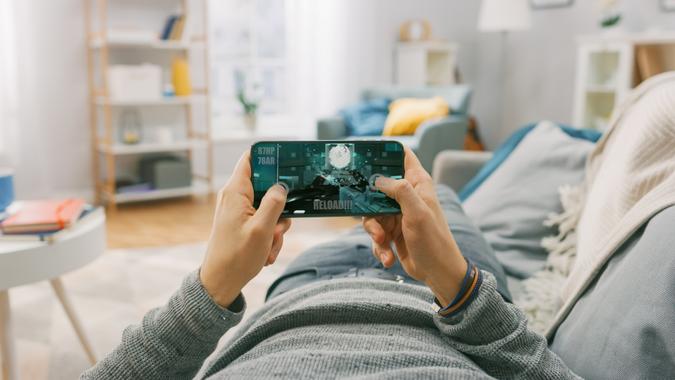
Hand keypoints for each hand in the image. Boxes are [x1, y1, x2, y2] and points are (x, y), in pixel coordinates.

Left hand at [200, 151, 290, 307]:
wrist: (220, 283)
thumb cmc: (236, 257)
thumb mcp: (262, 229)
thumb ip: (274, 203)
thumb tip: (282, 187)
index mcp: (235, 192)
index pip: (251, 158)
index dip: (269, 156)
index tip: (288, 162)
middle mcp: (235, 197)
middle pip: (267, 186)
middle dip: (279, 206)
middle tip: (279, 225)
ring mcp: (239, 211)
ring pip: (270, 208)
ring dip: (276, 227)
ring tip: (269, 244)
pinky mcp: (243, 223)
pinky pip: (264, 222)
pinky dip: (269, 236)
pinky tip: (266, 252)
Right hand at [363, 147, 466, 306]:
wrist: (438, 273)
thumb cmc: (434, 241)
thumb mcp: (418, 213)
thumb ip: (400, 190)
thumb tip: (378, 179)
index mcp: (417, 184)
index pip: (402, 156)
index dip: (386, 151)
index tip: (366, 153)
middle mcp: (406, 196)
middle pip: (377, 187)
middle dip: (369, 204)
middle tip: (370, 214)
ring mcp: (397, 214)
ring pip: (372, 213)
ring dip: (374, 231)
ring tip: (383, 242)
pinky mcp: (392, 232)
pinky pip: (375, 234)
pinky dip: (379, 247)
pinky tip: (388, 257)